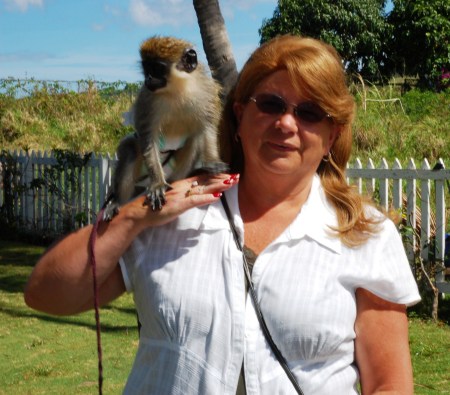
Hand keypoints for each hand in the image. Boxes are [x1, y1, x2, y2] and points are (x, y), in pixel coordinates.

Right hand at [124, 173, 238, 231]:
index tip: (229, 175)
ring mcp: (181, 195)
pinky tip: (217, 197)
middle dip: (223, 178)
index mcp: (182, 185)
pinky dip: (207, 198)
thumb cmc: (157, 207)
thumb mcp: (175, 199)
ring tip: (231, 183)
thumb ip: (188, 196)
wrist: (142, 212)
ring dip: (218, 185)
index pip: (203, 178)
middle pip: (206, 181)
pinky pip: (195, 200)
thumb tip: (200, 196)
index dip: (217, 176)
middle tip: (237, 176)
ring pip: (203, 188)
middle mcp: (183, 187)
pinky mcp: (179, 205)